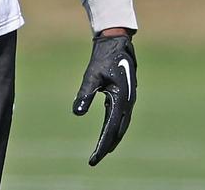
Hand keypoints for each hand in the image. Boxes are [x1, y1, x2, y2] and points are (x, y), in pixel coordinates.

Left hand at [73, 30, 136, 165]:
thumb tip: (77, 113)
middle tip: (95, 160)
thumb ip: (85, 94)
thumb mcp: (92, 75)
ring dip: (111, 139)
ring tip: (101, 151)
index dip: (102, 145)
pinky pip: (120, 117)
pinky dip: (114, 128)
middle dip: (107, 146)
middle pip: (118, 132)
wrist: (116, 43)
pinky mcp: (124, 96)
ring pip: (120, 126)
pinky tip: (106, 133)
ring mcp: (128, 101)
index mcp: (121, 100)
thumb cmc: (103, 58)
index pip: (110, 130)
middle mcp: (127, 103)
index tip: (94, 158)